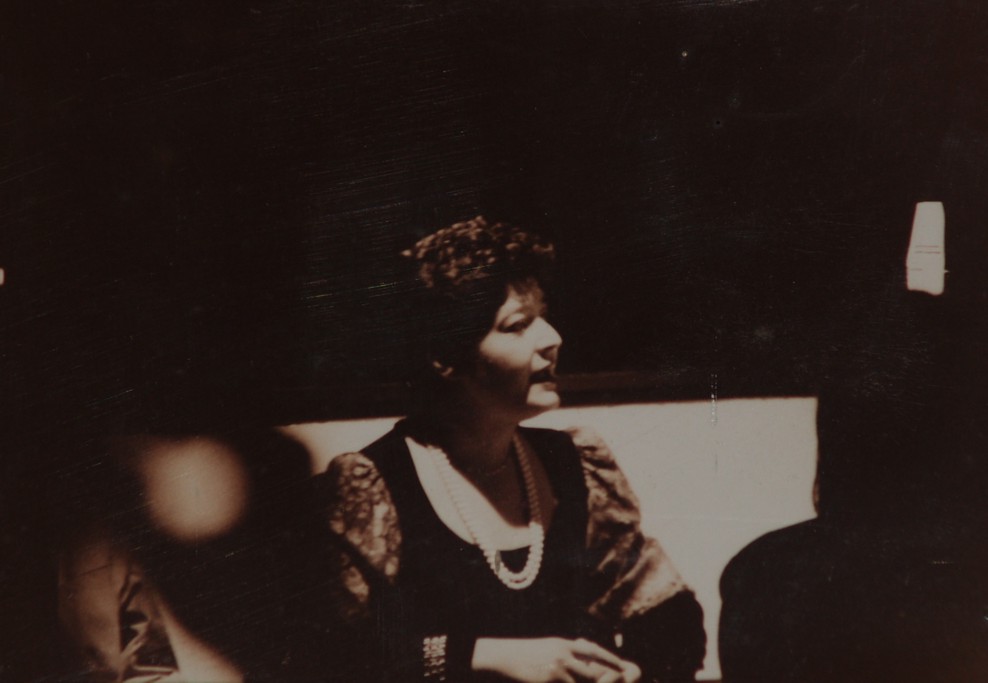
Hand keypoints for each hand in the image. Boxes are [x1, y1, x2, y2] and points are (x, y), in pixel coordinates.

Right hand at [472, 637, 640, 682]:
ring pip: (585, 681)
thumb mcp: (547, 646)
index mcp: (564, 644)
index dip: (609, 658)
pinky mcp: (550, 678)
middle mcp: (564, 653)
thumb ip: (565, 650)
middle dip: (610, 677)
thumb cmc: (525, 653)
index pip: (593, 650)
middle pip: (594, 667)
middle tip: (624, 679)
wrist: (504, 656)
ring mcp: (558, 667)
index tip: (623, 665)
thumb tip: (581, 649)